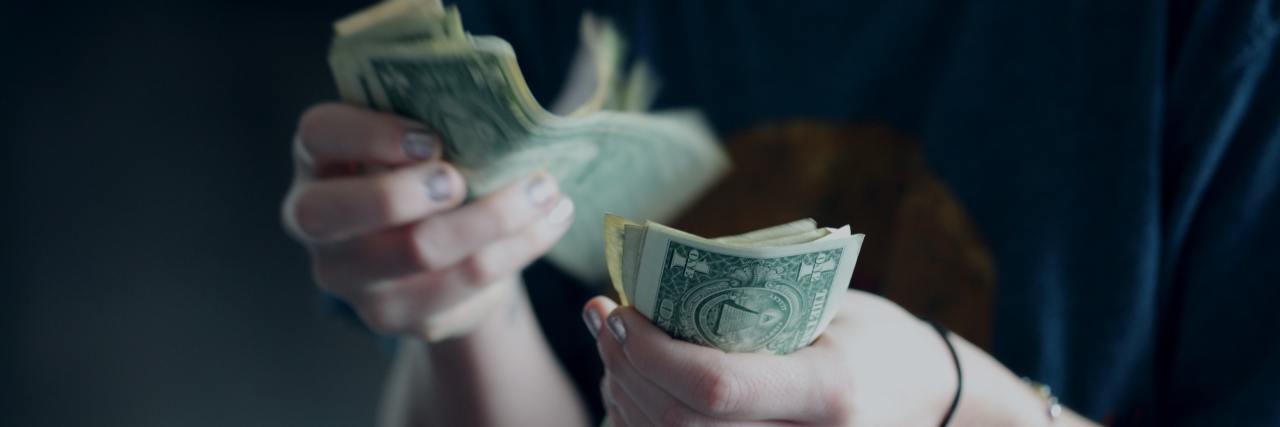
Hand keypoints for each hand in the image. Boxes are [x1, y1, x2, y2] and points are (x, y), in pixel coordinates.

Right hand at [282, 103, 574, 339]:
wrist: (438, 262)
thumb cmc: (426, 176)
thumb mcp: (417, 145)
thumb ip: (433, 125)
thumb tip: (500, 111)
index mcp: (318, 160)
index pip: (318, 135)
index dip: (369, 134)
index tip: (431, 138)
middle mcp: (317, 223)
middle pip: (337, 212)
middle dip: (406, 192)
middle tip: (462, 180)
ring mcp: (351, 277)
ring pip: (416, 250)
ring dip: (493, 216)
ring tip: (544, 190)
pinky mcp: (396, 315)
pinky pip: (464, 283)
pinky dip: (519, 247)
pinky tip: (551, 220)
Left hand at [583, 290, 959, 425]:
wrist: (934, 403)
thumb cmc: (877, 340)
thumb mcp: (828, 307)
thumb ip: (747, 305)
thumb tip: (648, 292)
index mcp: (828, 392)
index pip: (714, 388)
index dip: (650, 353)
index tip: (620, 310)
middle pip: (678, 424)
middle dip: (625, 368)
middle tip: (604, 317)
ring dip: (624, 397)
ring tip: (616, 348)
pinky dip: (645, 423)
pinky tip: (637, 387)